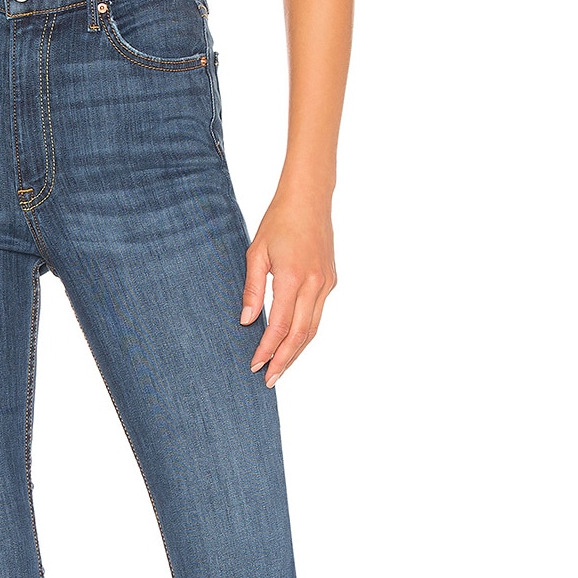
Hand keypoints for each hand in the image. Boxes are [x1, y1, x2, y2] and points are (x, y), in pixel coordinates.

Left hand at [240, 191, 336, 385]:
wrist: (309, 198)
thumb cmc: (279, 221)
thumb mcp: (256, 253)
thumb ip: (252, 289)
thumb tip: (247, 321)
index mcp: (293, 278)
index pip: (279, 326)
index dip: (267, 349)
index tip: (255, 365)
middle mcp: (314, 285)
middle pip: (299, 335)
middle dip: (283, 360)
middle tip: (269, 379)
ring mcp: (326, 284)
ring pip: (312, 329)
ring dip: (296, 351)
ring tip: (280, 368)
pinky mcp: (330, 281)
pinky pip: (317, 315)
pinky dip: (304, 333)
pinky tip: (292, 343)